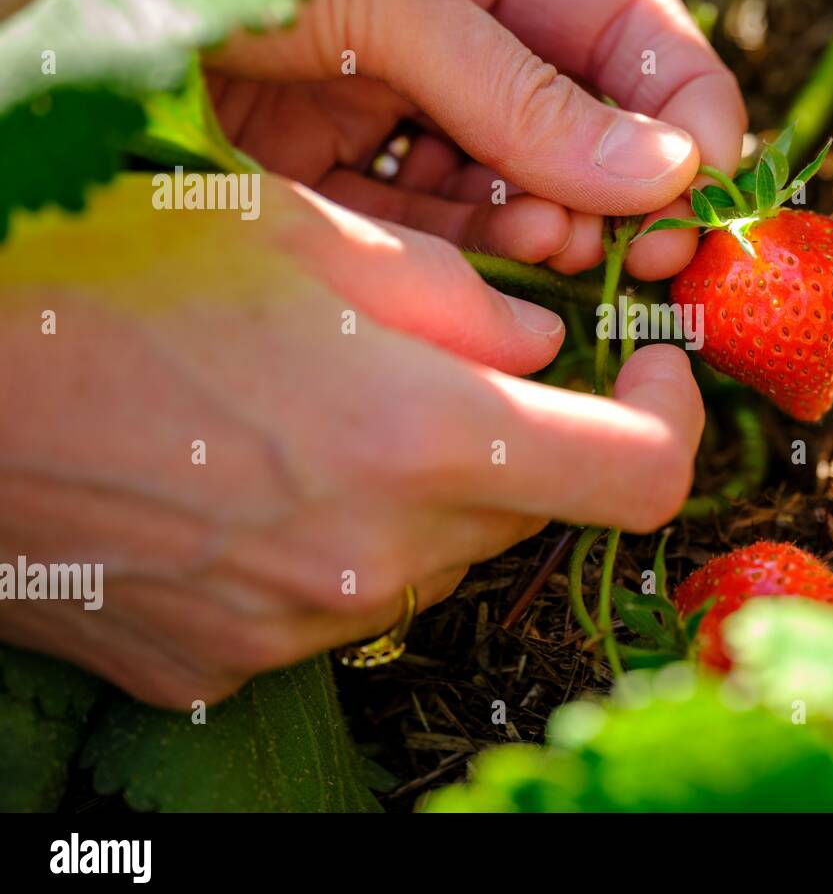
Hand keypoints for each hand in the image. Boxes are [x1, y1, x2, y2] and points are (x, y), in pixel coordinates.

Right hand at [0, 177, 703, 706]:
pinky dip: (345, 536)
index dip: (674, 416)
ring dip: (430, 484)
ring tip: (332, 405)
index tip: (652, 365)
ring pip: (439, 554)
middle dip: (529, 431)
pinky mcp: (224, 662)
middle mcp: (373, 561)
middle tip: (461, 359)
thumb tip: (543, 344)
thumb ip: (455, 295)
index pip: (640, 475)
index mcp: (415, 441)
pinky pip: (342, 601)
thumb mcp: (296, 230)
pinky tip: (262, 472)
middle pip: (531, 506)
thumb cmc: (96, 272)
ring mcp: (296, 629)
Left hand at [28, 0, 746, 279]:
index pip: (618, 24)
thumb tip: (663, 168)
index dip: (681, 96)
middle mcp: (437, 23)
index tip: (708, 174)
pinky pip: (428, 220)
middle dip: (629, 178)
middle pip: (576, 114)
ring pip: (510, 179)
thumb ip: (518, 88)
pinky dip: (478, 248)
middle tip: (657, 248)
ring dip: (560, 221)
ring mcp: (384, 101)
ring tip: (581, 251)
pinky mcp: (326, 171)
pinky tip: (514, 262)